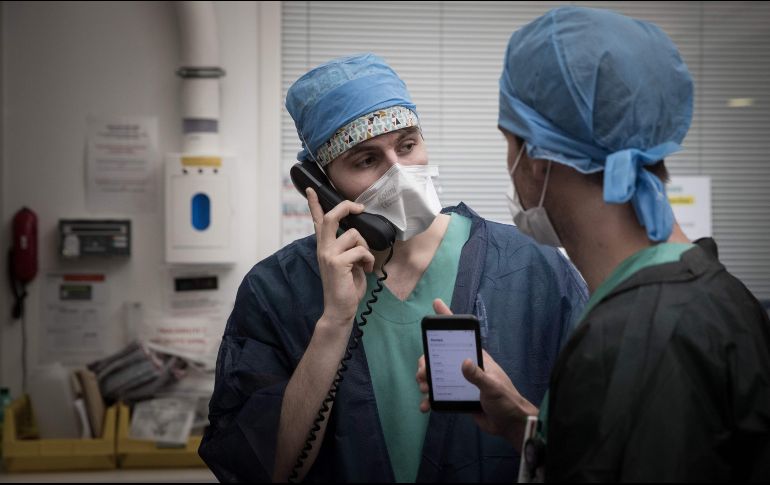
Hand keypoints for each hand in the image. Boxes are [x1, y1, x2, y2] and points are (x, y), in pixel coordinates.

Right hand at [307, 188, 374, 326]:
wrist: (339, 309)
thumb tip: (359, 237)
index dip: (314, 204)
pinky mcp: (337, 262)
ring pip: (354, 235)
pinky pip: (360, 250)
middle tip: (360, 207)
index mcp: (324, 246)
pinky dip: (368, 260)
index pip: (318, 221)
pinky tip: (365, 270)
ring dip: (366, 248)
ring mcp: (328, 254)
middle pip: (332, 217)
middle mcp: (323, 248)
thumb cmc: (345, 287)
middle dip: (347, 207)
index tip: (311, 189)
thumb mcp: (347, 263)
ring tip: (364, 262)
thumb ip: (348, 248)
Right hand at [416, 298, 538, 449]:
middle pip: (439, 356)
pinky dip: (430, 400)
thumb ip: (478, 376)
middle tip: (422, 373)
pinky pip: (439, 394)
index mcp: (476, 358)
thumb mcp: (492, 387)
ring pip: (436, 374)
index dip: (448, 319)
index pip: (460, 335)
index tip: (437, 303)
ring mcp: (460, 381)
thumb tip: (464, 362)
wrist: (508, 424)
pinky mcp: (456, 395)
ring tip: (424, 388)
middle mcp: (466, 366)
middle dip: (426, 361)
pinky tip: (425, 406)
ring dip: (426, 380)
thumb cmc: (506, 400)